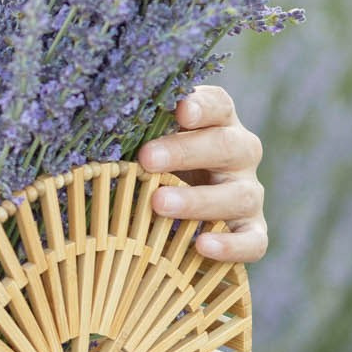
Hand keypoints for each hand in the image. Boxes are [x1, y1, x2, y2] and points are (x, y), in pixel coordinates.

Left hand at [136, 84, 267, 264]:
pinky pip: (252, 241)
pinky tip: (202, 246)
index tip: (180, 110)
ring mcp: (248, 195)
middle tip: (147, 159)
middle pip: (227, 145)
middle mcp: (239, 155)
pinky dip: (231, 245)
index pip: (218, 105)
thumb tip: (99, 124)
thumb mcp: (146, 149)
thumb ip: (135, 135)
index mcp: (216, 125)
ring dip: (198, 200)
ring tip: (159, 204)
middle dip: (185, 151)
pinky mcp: (253, 232)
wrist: (180, 221)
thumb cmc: (155, 171)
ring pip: (239, 194)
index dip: (202, 106)